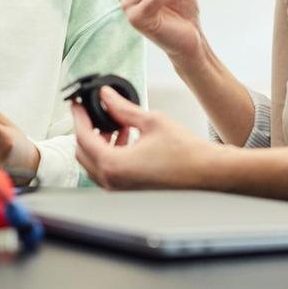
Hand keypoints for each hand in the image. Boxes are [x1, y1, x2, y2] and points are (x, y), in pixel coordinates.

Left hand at [72, 86, 217, 190]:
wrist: (209, 174)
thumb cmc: (187, 154)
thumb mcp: (151, 121)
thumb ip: (123, 108)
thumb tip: (106, 96)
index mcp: (114, 166)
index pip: (83, 138)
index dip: (79, 117)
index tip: (78, 105)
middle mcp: (113, 183)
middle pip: (83, 153)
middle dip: (87, 130)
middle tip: (93, 112)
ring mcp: (121, 190)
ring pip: (95, 164)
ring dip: (99, 143)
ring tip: (114, 124)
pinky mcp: (131, 192)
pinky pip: (109, 172)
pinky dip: (110, 154)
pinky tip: (125, 139)